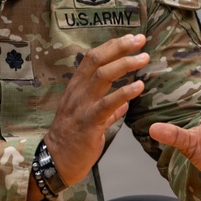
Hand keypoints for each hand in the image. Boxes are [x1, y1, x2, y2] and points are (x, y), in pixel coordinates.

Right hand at [42, 34, 149, 185]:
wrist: (56, 162)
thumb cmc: (72, 140)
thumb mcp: (87, 118)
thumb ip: (108, 109)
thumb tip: (125, 102)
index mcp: (76, 88)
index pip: (92, 58)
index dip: (112, 46)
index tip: (130, 38)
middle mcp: (77, 92)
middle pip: (97, 60)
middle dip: (120, 47)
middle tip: (140, 40)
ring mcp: (81, 106)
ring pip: (103, 76)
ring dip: (126, 64)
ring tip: (144, 58)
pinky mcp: (88, 122)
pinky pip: (108, 103)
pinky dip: (125, 92)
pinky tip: (139, 86)